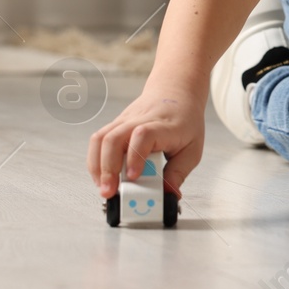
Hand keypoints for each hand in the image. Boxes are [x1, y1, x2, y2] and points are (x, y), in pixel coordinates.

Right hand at [87, 87, 203, 198]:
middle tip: (110, 191)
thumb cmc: (184, 120)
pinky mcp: (115, 126)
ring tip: (104, 187)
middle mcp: (139, 121)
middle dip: (108, 168)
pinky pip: (98, 141)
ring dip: (98, 166)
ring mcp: (124, 121)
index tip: (134, 176)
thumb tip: (167, 195)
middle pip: (114, 138)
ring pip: (100, 138)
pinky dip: (96, 161)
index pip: (143, 135)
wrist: (175, 92)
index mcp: (162, 126)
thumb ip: (178, 173)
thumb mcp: (192, 149)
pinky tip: (102, 177)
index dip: (135, 155)